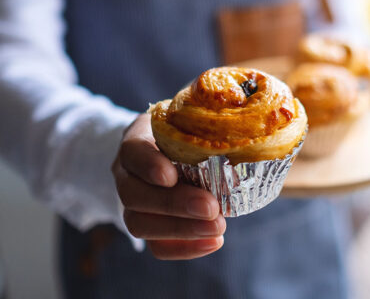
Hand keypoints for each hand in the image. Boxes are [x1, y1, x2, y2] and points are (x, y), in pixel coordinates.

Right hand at [112, 113, 225, 259]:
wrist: (166, 152)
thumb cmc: (183, 133)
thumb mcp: (189, 122)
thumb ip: (206, 131)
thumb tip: (243, 149)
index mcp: (136, 141)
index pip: (132, 151)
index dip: (149, 165)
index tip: (171, 176)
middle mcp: (126, 174)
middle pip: (134, 195)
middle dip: (174, 204)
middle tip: (211, 207)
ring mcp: (131, 204)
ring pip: (140, 224)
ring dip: (182, 229)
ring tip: (218, 227)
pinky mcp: (146, 227)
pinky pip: (156, 246)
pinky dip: (185, 248)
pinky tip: (214, 242)